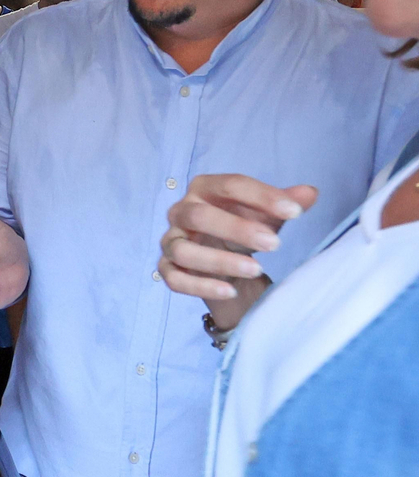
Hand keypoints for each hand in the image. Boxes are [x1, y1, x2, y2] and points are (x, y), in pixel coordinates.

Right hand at [159, 174, 316, 311]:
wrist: (226, 261)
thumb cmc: (244, 228)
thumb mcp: (268, 215)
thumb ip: (286, 203)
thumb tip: (310, 193)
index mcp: (204, 189)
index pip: (229, 185)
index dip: (262, 196)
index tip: (296, 212)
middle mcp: (181, 212)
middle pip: (199, 216)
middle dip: (237, 229)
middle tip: (275, 244)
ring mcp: (171, 241)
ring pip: (184, 250)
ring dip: (220, 261)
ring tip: (257, 269)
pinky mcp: (167, 268)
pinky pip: (175, 278)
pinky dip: (201, 286)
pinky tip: (230, 291)